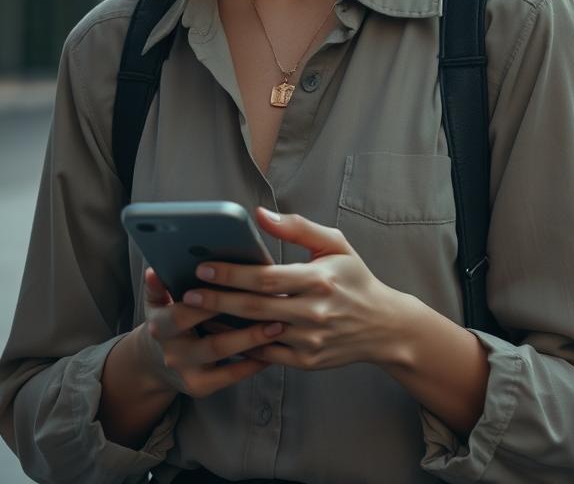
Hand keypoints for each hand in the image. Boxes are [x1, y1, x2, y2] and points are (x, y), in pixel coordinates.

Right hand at [137, 266, 279, 398]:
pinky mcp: (201, 386)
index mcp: (160, 327)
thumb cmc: (167, 321)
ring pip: (223, 357)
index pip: (183, 315)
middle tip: (272, 308)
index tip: (238, 287)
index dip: (209, 303)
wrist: (154, 363)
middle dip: (241, 326)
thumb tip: (154, 269)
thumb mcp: (156, 304)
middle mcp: (173, 353)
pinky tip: (275, 346)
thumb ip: (158, 287)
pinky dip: (254, 361)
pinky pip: (231, 375)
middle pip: (210, 342)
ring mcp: (187, 372)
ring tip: (279, 326)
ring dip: (253, 341)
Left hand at [179, 208, 408, 371]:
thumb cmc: (355, 279)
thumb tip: (260, 215)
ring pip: (256, 333)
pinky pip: (265, 354)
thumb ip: (298, 228)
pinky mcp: (306, 361)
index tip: (204, 267)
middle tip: (188, 293)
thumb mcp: (336, 245)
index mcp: (321, 279)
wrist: (382, 326)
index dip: (232, 274)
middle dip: (217, 300)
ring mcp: (309, 339)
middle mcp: (315, 311)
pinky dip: (241, 345)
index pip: (267, 277)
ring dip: (222, 325)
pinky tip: (221, 333)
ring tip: (194, 314)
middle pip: (255, 307)